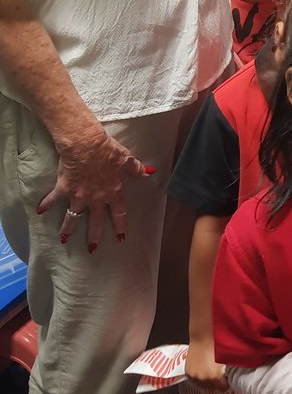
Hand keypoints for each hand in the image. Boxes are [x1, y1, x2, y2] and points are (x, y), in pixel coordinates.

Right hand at [39, 123, 150, 249]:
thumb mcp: (126, 158)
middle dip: (94, 236)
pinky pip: (53, 199)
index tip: (121, 238)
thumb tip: (150, 173)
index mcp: (113, 192)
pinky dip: (46, 204)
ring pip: (73, 217)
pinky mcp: (64, 189)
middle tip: (92, 250)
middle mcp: (96, 198)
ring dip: (68, 228)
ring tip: (63, 239)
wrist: (85, 144)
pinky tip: (40, 211)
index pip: (119, 213)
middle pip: (95, 222)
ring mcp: (78, 196)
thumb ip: (136, 168)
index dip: (120, 226)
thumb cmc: (107, 150)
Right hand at [185, 339, 229, 390]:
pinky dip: (200, 376)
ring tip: (211, 369)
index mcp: (215, 376)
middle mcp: (203, 378)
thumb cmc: (216, 343)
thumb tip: (233, 375)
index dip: (226, 382)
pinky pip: (196, 380)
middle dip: (217, 381)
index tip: (228, 378)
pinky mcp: (188, 372)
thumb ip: (231, 370)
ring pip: (204, 385)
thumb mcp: (228, 358)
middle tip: (220, 373)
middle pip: (213, 387)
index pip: (223, 388)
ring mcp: (194, 376)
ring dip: (208, 379)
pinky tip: (204, 368)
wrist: (203, 335)